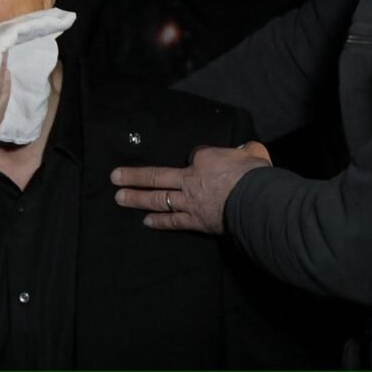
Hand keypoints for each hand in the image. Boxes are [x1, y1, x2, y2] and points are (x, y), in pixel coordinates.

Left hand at [110, 141, 271, 233]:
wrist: (257, 202)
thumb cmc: (256, 175)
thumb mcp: (254, 153)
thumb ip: (248, 151)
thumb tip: (250, 149)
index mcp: (205, 158)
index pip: (195, 155)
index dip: (196, 157)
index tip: (200, 159)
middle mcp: (190, 178)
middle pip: (157, 176)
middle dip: (134, 176)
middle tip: (114, 177)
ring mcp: (190, 201)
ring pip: (158, 199)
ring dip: (137, 198)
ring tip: (119, 198)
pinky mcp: (196, 221)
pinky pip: (173, 221)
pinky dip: (160, 221)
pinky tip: (146, 222)